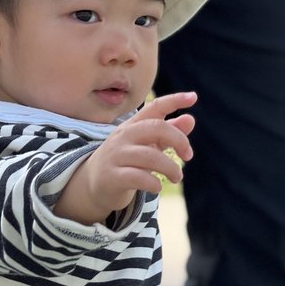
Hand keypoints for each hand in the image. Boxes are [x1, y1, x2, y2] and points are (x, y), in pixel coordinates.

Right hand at [54, 91, 196, 224]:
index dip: (174, 101)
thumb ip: (167, 134)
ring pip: (150, 156)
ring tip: (177, 177)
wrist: (91, 184)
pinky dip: (154, 183)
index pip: (154, 107)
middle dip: (179, 140)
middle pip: (156, 128)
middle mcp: (123, 136)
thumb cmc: (125, 162)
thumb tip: (190, 120)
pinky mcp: (112, 177)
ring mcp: (116, 156)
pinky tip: (157, 187)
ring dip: (170, 168)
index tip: (193, 97)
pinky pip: (138, 177)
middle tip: (188, 156)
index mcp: (133, 125)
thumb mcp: (146, 146)